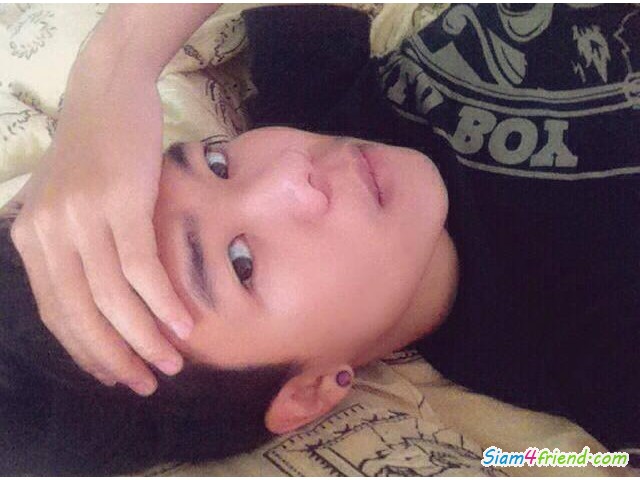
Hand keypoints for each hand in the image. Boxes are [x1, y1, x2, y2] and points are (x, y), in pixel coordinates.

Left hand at [10, 65, 192, 395]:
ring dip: (144, 338)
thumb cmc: (96, 147)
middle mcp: (49, 231)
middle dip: (115, 357)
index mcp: (32, 237)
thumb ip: (71, 245)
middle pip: (81, 312)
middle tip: (146, 384)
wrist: (109, 89)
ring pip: (112, 296)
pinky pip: (140, 267)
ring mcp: (83, 216)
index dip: (86, 351)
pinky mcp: (120, 202)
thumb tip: (96, 296)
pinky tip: (183, 325)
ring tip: (171, 364)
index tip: (115, 377)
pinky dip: (161, 302)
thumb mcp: (68, 199)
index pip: (55, 311)